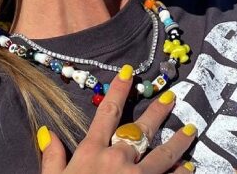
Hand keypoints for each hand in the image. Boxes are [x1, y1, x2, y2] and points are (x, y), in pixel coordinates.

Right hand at [38, 65, 196, 173]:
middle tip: (171, 99)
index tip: (129, 73)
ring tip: (190, 131)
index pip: (107, 112)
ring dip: (178, 143)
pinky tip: (189, 168)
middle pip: (140, 129)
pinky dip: (180, 173)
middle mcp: (117, 159)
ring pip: (163, 154)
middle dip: (157, 112)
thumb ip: (51, 157)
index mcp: (91, 152)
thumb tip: (46, 132)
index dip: (119, 90)